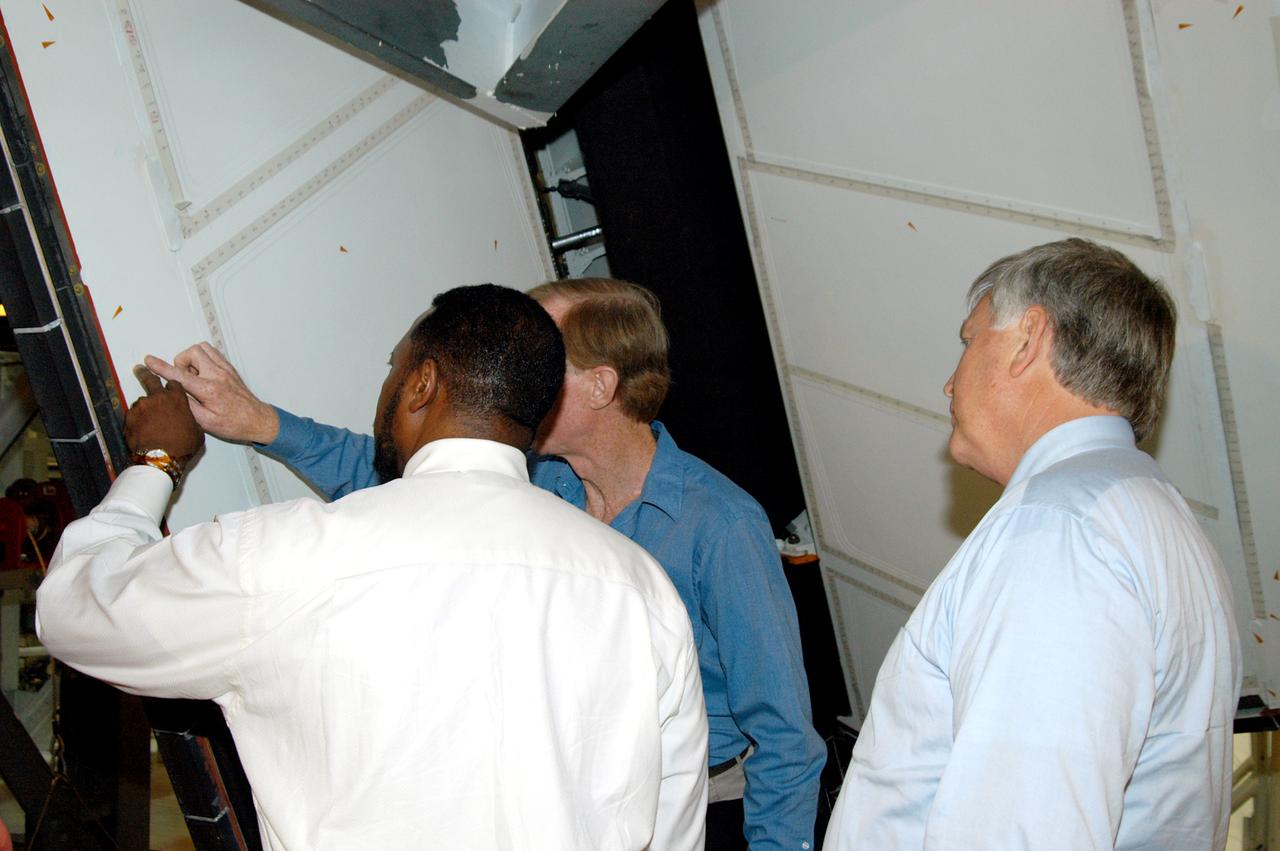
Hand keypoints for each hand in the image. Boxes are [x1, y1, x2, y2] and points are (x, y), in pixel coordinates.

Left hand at [125, 366, 204, 456]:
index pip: (174, 383)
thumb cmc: (181, 446)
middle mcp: (157, 398)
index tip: (170, 388)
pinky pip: (133, 415)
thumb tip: (187, 421)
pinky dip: (136, 420)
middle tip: (140, 369)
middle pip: (149, 379)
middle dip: (145, 373)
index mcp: (177, 398)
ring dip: (144, 408)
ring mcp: (141, 406)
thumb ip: (191, 419)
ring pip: (142, 403)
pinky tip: (142, 430)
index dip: (172, 387)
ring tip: (148, 422)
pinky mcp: (128, 417)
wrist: (160, 460)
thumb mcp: (197, 432)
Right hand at [144, 343, 278, 443]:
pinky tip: (203, 375)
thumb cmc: (233, 424)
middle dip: (181, 362)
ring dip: (192, 359)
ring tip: (194, 377)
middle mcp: (218, 375)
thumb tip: (173, 392)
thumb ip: (187, 405)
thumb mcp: (205, 422)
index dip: (161, 367)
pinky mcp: (230, 368)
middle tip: (184, 379)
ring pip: (203, 348)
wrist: (257, 420)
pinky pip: (212, 353)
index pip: (179, 374)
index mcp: (209, 390)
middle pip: (192, 352)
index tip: (149, 361)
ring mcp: (226, 369)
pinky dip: (203, 359)